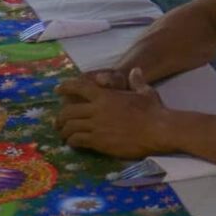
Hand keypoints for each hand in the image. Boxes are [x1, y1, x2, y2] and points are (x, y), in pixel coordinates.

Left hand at [53, 70, 167, 157]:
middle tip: (58, 122)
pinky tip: (73, 144)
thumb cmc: (153, 110)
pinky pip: (79, 140)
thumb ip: (136, 81)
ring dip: (64, 131)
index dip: (66, 88)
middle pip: (69, 111)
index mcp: (105, 95)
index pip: (79, 88)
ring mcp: (97, 126)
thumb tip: (135, 71)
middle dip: (60, 117)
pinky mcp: (99, 141)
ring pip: (71, 127)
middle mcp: (97, 109)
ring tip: (63, 135)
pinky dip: (73, 142)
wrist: (158, 130)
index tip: (58, 90)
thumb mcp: (145, 92)